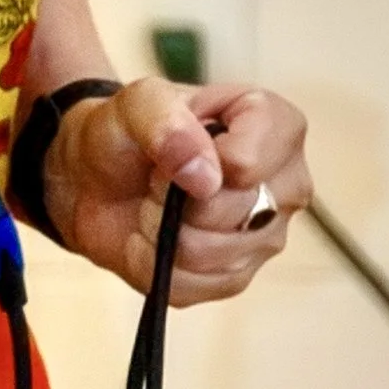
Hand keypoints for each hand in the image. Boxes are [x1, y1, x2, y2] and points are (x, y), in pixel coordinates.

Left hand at [52, 79, 310, 304]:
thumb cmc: (131, 131)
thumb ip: (168, 124)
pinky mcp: (234, 279)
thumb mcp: (139, 103)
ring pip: (206, 252)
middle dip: (173, 196)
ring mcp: (266, 238)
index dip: (195, 159)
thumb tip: (206, 177)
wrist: (100, 178)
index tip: (177, 146)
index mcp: (280, 129)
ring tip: (156, 204)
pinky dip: (153, 262)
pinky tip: (153, 236)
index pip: (247, 163)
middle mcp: (287, 186)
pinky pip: (189, 285)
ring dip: (160, 229)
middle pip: (228, 211)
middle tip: (158, 178)